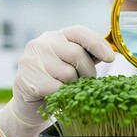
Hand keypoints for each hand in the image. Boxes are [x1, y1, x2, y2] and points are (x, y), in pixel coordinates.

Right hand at [0, 25, 114, 136]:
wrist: (29, 105)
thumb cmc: (57, 82)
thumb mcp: (73, 65)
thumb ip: (88, 57)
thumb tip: (111, 53)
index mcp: (56, 36)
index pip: (79, 32)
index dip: (98, 44)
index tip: (110, 58)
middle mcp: (41, 43)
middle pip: (77, 54)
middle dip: (88, 72)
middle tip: (86, 82)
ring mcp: (31, 60)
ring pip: (68, 73)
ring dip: (74, 86)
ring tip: (68, 89)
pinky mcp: (26, 79)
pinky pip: (56, 88)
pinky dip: (62, 95)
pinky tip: (56, 96)